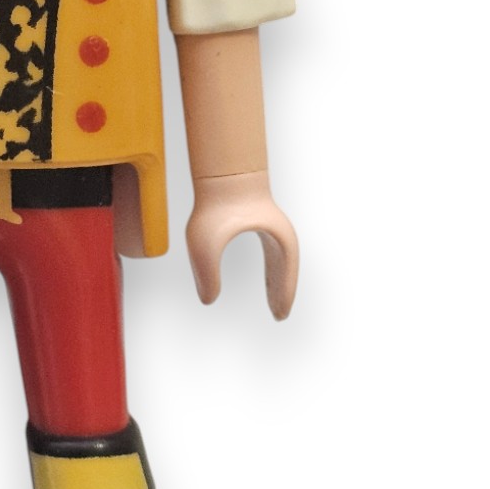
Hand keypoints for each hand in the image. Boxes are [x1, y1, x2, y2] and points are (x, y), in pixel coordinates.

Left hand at [185, 170, 298, 317]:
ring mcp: (272, 227)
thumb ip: (206, 274)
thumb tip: (207, 300)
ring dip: (278, 283)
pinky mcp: (262, 222)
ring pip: (281, 263)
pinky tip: (269, 280)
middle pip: (286, 271)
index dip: (282, 296)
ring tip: (274, 304)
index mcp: (276, 240)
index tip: (279, 316)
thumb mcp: (204, 244)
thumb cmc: (215, 204)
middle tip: (279, 316)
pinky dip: (273, 271)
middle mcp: (279, 234)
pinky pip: (273, 254)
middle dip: (282, 294)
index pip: (284, 275)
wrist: (222, 172)